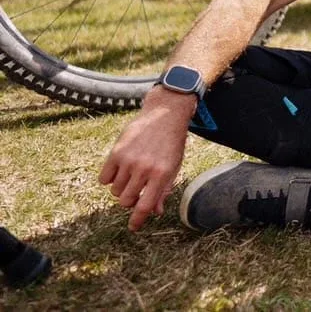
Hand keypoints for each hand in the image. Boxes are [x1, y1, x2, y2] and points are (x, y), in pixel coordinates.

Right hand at [98, 87, 193, 230]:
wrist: (164, 115)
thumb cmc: (172, 143)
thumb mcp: (174, 166)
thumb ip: (163, 189)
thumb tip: (154, 212)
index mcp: (162, 174)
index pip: (145, 206)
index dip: (137, 221)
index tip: (133, 228)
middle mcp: (144, 169)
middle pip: (125, 201)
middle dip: (129, 201)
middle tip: (136, 190)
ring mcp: (129, 160)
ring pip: (114, 190)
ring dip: (121, 188)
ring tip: (131, 176)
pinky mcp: (116, 151)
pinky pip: (104, 178)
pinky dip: (109, 179)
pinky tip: (119, 170)